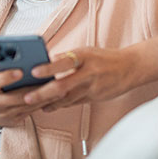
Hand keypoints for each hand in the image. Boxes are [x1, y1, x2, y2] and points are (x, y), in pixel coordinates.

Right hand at [0, 69, 57, 130]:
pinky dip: (43, 103)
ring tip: (58, 87)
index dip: (7, 77)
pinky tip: (54, 96)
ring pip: (27, 105)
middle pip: (16, 96)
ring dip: (44, 97)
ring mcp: (3, 114)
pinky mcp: (14, 121)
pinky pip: (31, 112)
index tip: (20, 71)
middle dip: (34, 89)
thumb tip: (21, 55)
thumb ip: (4, 65)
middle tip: (49, 81)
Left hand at [23, 47, 139, 111]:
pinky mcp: (94, 98)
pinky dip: (60, 105)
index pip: (64, 62)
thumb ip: (67, 58)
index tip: (34, 71)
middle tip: (27, 97)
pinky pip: (73, 103)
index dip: (49, 68)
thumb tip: (46, 62)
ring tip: (33, 104)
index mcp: (84, 56)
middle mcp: (88, 72)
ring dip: (49, 102)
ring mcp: (92, 87)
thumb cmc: (104, 58)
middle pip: (63, 85)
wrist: (130, 68)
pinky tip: (48, 107)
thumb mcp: (86, 52)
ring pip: (66, 98)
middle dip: (43, 93)